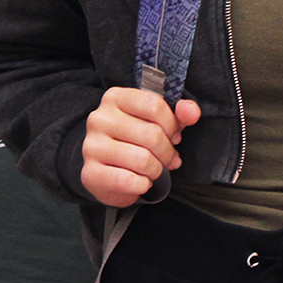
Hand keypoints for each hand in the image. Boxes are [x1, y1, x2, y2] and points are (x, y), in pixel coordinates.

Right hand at [79, 87, 201, 207]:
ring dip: (156, 170)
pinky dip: (142, 184)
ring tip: (153, 169)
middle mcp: (99, 118)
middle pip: (151, 134)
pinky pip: (128, 180)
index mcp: (115, 98)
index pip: (154, 105)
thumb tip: (191, 112)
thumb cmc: (134, 142)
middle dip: (167, 152)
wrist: (106, 173)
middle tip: (166, 158)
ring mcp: (92, 145)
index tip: (173, 136)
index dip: (171, 124)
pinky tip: (140, 181)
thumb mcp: (158, 123)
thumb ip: (179, 114)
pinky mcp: (90, 172)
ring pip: (142, 159)